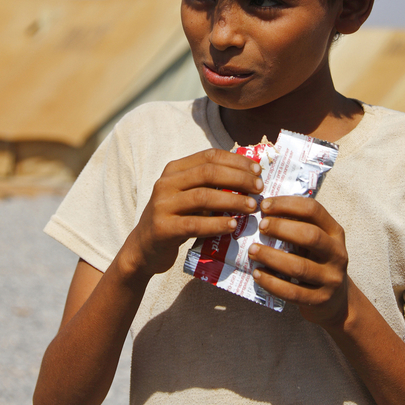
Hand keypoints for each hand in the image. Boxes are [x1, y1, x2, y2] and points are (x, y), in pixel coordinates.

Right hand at [122, 148, 264, 277]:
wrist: (145, 248)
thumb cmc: (176, 219)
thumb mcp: (188, 196)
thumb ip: (210, 185)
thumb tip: (250, 175)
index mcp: (174, 170)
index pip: (209, 156)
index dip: (236, 161)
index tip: (258, 170)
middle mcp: (166, 183)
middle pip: (208, 173)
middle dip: (238, 178)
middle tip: (259, 188)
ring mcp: (162, 206)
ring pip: (203, 197)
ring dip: (232, 201)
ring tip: (253, 207)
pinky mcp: (163, 228)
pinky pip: (195, 224)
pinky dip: (217, 224)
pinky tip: (234, 225)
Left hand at [247, 196, 350, 328]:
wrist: (336, 300)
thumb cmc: (316, 261)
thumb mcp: (316, 241)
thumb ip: (297, 226)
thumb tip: (261, 210)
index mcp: (335, 232)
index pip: (313, 210)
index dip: (287, 204)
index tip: (263, 205)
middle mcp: (337, 253)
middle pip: (310, 236)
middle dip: (281, 228)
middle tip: (260, 226)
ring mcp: (331, 279)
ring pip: (299, 267)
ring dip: (271, 257)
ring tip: (252, 251)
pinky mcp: (320, 300)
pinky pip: (292, 292)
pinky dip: (272, 283)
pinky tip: (257, 274)